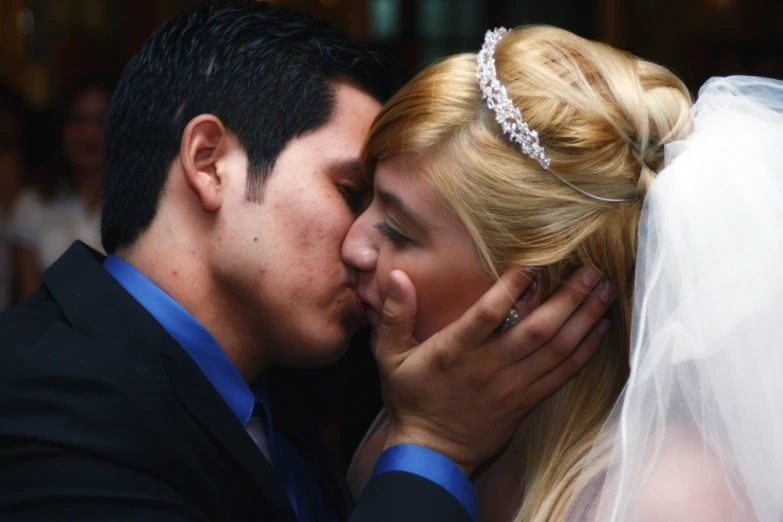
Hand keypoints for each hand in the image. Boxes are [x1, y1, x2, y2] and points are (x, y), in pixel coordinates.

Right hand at [374, 267, 611, 475]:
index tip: (534, 263)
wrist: (432, 453)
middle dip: (569, 298)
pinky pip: (562, 374)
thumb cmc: (411, 399)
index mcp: (456, 351)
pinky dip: (585, 351)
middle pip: (538, 329)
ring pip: (557, 350)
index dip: (513, 287)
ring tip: (605, 291)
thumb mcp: (389, 356)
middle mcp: (489, 367)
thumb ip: (395, 315)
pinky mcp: (527, 402)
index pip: (488, 314)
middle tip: (592, 271)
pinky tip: (600, 329)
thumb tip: (397, 276)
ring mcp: (513, 386)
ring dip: (585, 318)